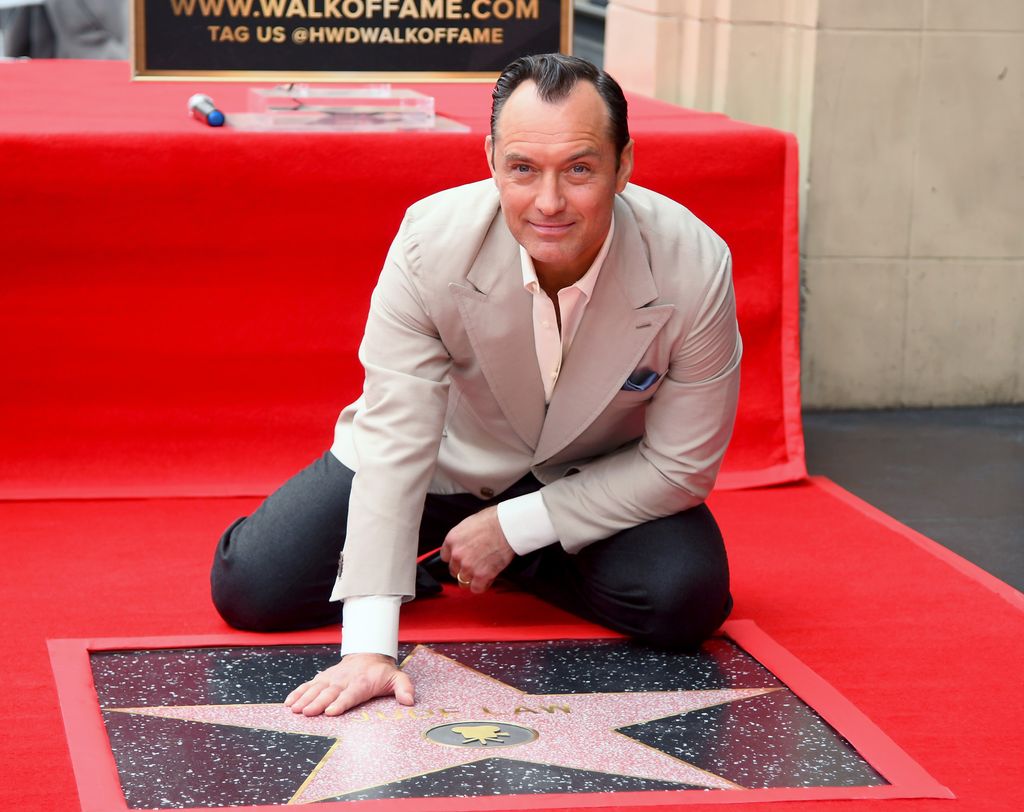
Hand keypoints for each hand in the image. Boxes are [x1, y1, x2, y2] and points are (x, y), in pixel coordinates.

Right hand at [284, 653, 413, 716]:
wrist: (368, 655)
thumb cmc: (381, 672)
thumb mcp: (397, 678)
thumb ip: (404, 688)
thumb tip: (409, 701)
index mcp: (362, 682)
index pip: (351, 693)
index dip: (341, 702)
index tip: (332, 710)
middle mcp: (344, 680)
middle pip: (330, 692)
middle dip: (318, 702)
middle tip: (307, 712)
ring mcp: (332, 678)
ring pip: (316, 688)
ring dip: (305, 698)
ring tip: (295, 709)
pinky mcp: (323, 678)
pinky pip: (309, 685)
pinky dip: (298, 692)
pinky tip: (289, 702)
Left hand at [440, 506, 514, 594]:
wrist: (507, 526)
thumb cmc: (493, 520)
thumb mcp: (469, 524)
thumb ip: (463, 537)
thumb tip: (464, 543)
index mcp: (452, 539)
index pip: (445, 557)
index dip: (455, 559)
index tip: (461, 559)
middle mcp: (457, 554)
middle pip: (454, 570)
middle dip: (463, 568)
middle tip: (474, 564)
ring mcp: (468, 566)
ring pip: (463, 581)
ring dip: (472, 578)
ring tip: (481, 572)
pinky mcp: (482, 575)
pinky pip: (476, 588)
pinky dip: (481, 586)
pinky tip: (486, 579)